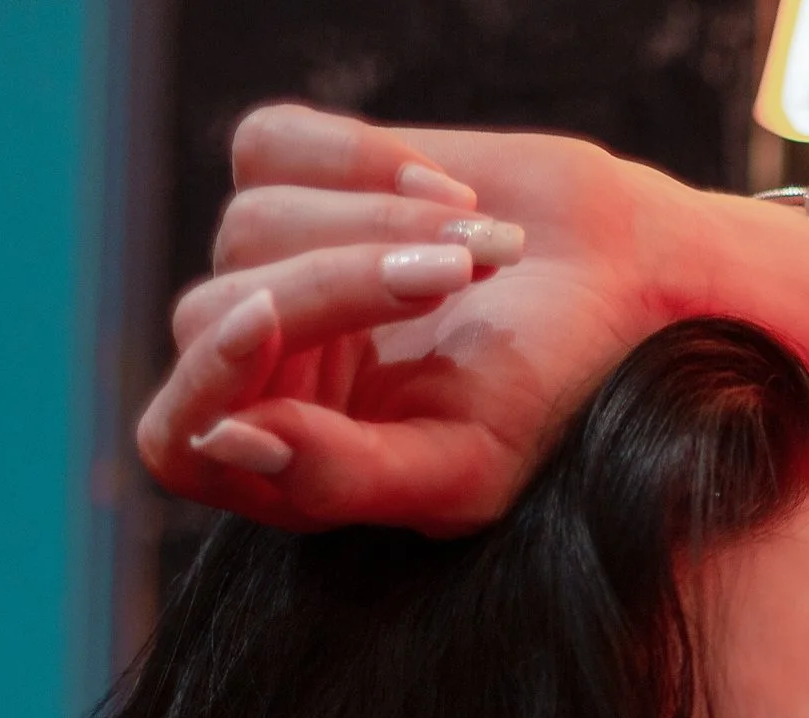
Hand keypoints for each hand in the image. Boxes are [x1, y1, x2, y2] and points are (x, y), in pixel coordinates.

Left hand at [137, 103, 703, 534]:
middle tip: (455, 278)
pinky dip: (361, 158)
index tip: (269, 321)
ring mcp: (273, 266)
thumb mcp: (464, 469)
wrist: (631, 287)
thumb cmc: (552, 400)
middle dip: (337, 286)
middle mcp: (265, 370)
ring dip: (381, 222)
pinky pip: (272, 146)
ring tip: (487, 245)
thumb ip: (342, 479)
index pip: (177, 440)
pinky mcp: (297, 177)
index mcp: (289, 463)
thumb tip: (231, 439)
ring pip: (251, 225)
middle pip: (215, 315)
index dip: (207, 384)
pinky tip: (452, 194)